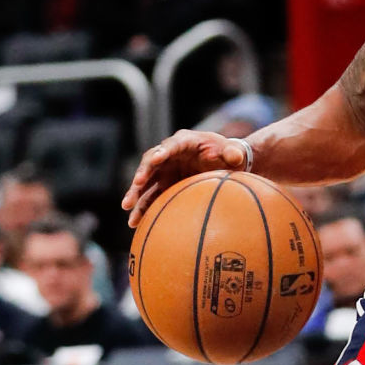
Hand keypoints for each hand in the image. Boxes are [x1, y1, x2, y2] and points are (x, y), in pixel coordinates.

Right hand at [123, 129, 251, 225]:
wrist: (224, 164)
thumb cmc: (228, 154)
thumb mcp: (233, 152)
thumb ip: (234, 153)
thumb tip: (236, 157)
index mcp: (185, 141)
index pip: (170, 145)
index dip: (162, 151)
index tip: (156, 159)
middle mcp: (169, 154)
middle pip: (150, 163)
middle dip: (142, 174)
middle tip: (135, 186)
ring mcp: (164, 170)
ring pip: (146, 182)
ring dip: (136, 195)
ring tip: (127, 209)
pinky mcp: (164, 185)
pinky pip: (150, 197)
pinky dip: (143, 208)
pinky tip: (136, 222)